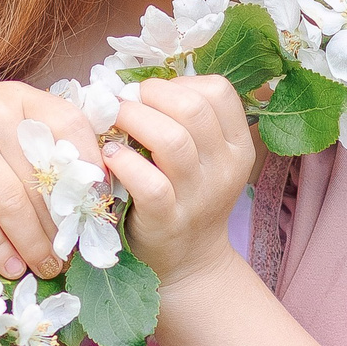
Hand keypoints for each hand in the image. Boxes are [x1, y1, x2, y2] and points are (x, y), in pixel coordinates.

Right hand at [0, 83, 103, 279]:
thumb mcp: (2, 128)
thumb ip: (39, 147)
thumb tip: (92, 197)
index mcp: (20, 98)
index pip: (71, 126)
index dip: (92, 167)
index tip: (98, 206)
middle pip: (43, 178)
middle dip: (61, 226)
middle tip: (72, 257)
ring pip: (13, 203)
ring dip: (34, 244)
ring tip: (47, 268)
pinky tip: (10, 268)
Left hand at [101, 75, 256, 285]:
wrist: (189, 263)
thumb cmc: (188, 198)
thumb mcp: (206, 159)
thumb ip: (186, 122)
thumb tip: (137, 82)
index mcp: (237, 146)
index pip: (219, 91)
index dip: (179, 82)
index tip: (152, 93)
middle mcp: (225, 169)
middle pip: (193, 109)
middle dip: (150, 95)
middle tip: (124, 101)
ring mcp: (199, 197)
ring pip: (172, 140)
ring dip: (133, 120)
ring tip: (112, 122)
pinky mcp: (169, 221)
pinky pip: (149, 184)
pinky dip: (124, 162)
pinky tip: (109, 156)